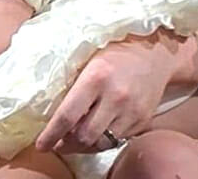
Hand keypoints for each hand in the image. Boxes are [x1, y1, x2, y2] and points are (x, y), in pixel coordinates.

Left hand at [35, 32, 180, 152]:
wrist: (156, 52)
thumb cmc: (117, 51)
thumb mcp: (90, 59)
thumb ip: (72, 84)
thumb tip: (49, 112)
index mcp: (96, 77)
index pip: (67, 116)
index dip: (51, 135)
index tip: (41, 145)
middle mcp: (115, 97)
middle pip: (84, 136)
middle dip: (67, 144)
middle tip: (58, 143)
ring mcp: (132, 111)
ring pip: (101, 143)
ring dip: (85, 145)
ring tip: (75, 140)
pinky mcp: (143, 120)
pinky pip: (117, 141)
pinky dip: (104, 140)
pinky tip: (97, 131)